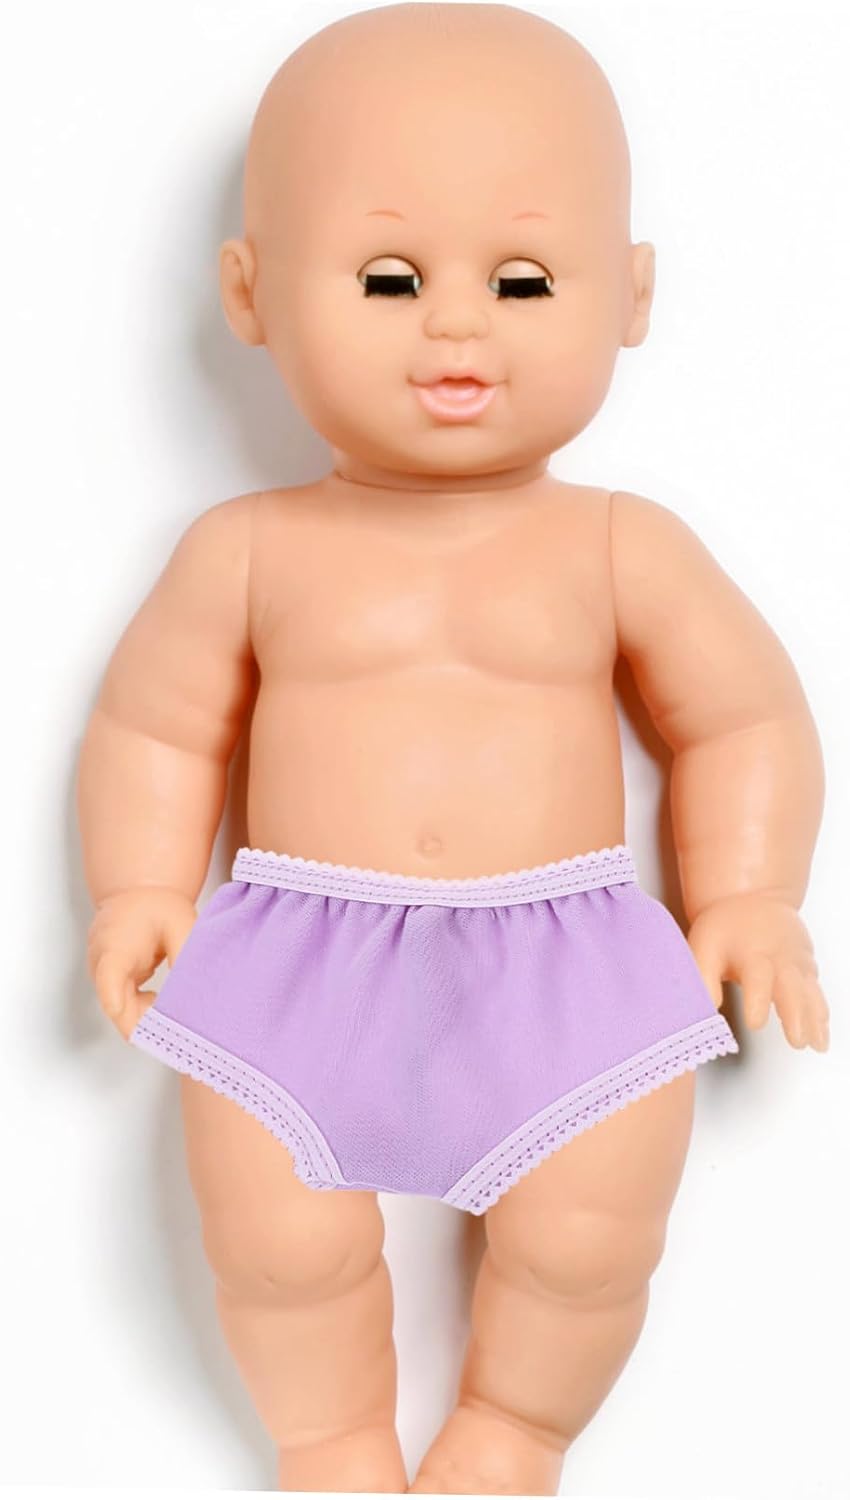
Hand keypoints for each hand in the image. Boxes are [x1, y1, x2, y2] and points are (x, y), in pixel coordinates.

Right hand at [86, 887, 196, 1039]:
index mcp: (115, 946)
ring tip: (175, 1013)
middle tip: (177, 1029)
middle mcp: (102, 966)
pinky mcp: (112, 985)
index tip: (131, 1022)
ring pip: (121, 1013)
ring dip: (146, 1021)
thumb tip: (191, 991)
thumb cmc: (155, 907)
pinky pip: (125, 1008)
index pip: (109, 977)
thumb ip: (184, 955)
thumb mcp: (179, 924)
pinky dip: (144, 1014)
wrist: (137, 895)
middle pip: (117, 1006)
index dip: (117, 1001)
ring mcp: (105, 978)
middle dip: (145, 1024)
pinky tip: (163, 1005)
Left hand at [687, 893, 828, 1051]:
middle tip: (796, 1041)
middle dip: (795, 1015)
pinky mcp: (807, 968)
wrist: (753, 899)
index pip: (757, 977)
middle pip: (791, 987)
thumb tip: (707, 1007)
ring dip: (814, 1019)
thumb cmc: (726, 927)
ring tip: (816, 1045)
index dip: (757, 1000)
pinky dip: (820, 1014)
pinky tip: (821, 1035)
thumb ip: (703, 977)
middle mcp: (779, 957)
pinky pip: (816, 993)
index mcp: (751, 952)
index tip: (754, 1024)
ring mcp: (797, 963)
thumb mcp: (704, 945)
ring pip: (809, 992)